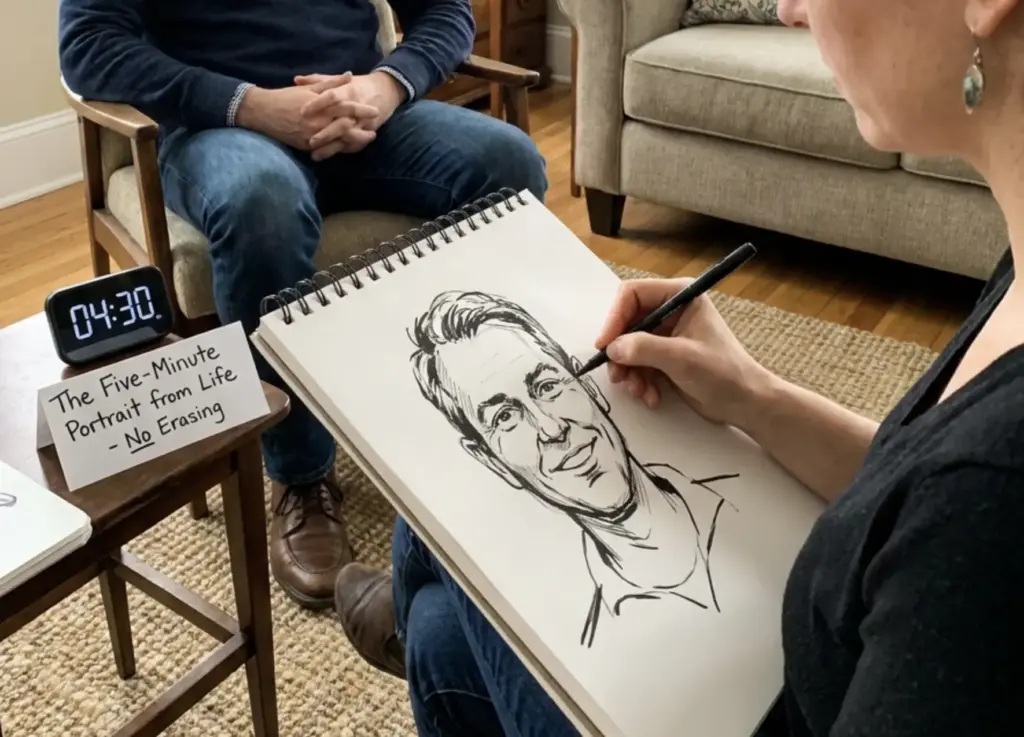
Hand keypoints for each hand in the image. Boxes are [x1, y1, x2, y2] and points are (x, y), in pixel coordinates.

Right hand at [236, 77, 379, 151]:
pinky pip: (326, 149)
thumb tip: (349, 75)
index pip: (346, 107)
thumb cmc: (285, 97)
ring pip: (338, 141)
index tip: (375, 111)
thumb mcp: (308, 88)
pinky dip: (338, 149)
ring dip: (354, 142)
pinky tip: (347, 147)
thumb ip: (331, 83)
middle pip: (346, 127)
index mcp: (320, 105)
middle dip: (362, 130)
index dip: (362, 110)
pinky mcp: (306, 146)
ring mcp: (312, 136)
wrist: (262, 113)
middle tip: (374, 130)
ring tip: (365, 140)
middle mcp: (318, 122)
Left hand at [296, 71, 405, 158]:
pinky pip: (355, 144)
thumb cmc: (358, 84)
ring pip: (347, 138)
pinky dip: (341, 151)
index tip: (303, 112)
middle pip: (340, 122)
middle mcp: (356, 108)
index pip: (332, 97)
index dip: (317, 104)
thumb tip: (296, 80)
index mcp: (347, 91)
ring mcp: (362, 122)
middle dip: (326, 134)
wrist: (386, 90)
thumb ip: (318, 80)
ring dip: (332, 148)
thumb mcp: (339, 80)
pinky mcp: (368, 131)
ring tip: (315, 156)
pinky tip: (328, 156)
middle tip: (310, 142)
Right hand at [594, 278, 771, 425]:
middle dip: (621, 352)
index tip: (605, 345)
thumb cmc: (723, 373)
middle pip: (627, 323)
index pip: (632, 295)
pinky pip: (638, 364)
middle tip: (617, 376)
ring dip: (629, 371)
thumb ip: (645, 349)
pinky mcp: (665, 356)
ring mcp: (667, 334)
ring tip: (638, 391)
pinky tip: (651, 396)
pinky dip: (640, 381)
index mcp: (680, 296)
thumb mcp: (682, 358)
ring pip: (629, 347)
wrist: (744, 403)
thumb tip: (612, 348)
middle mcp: (671, 310)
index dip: (614, 318)